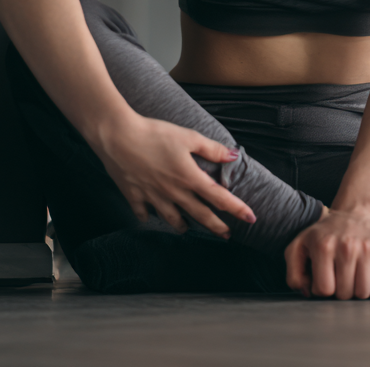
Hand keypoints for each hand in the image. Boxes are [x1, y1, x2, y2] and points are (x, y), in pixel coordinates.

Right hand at [94, 113, 256, 236]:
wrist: (118, 137)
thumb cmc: (155, 133)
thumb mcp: (188, 136)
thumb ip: (212, 149)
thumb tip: (234, 156)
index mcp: (189, 177)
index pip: (220, 198)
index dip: (237, 209)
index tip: (251, 218)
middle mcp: (174, 192)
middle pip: (200, 215)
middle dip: (216, 227)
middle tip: (227, 235)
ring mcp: (153, 197)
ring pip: (173, 219)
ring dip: (184, 225)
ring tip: (189, 229)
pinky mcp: (134, 197)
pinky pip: (144, 213)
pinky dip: (149, 216)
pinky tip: (150, 216)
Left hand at [285, 207, 369, 299]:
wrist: (354, 212)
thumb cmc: (326, 234)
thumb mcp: (300, 246)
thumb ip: (293, 273)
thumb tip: (306, 291)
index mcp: (323, 246)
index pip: (324, 290)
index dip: (323, 288)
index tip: (325, 276)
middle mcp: (346, 245)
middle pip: (345, 294)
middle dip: (341, 289)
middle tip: (341, 274)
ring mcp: (367, 246)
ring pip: (364, 292)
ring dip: (358, 288)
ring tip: (354, 272)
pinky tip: (368, 271)